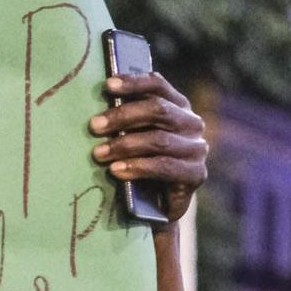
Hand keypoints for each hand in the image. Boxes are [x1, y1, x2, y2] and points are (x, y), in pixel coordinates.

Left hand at [89, 71, 207, 224]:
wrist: (157, 207)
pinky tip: (115, 170)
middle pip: (158, 111)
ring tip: (97, 153)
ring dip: (124, 145)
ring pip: (159, 140)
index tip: (107, 85)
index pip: (158, 86)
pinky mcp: (196, 174)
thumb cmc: (139, 165)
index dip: (134, 82)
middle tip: (94, 125)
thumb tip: (97, 105)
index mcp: (177, 106)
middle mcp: (191, 123)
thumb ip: (124, 120)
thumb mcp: (132, 138)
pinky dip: (137, 168)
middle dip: (123, 116)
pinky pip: (164, 167)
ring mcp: (196, 149)